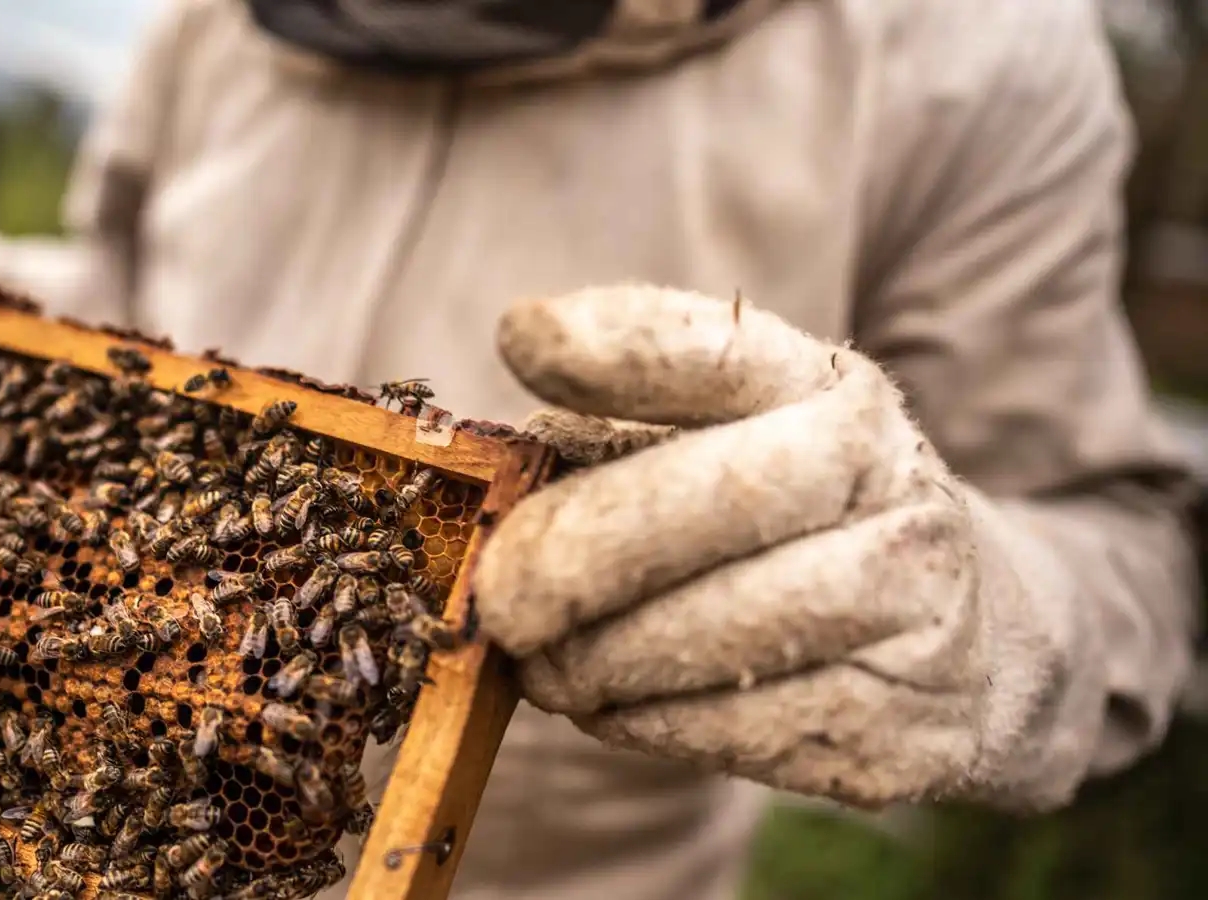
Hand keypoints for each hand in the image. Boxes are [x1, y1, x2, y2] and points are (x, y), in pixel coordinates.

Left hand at [473, 285, 1053, 807]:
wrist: (976, 641)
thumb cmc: (792, 529)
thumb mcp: (732, 452)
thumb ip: (617, 441)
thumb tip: (494, 473)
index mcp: (830, 391)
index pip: (727, 350)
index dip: (622, 345)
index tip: (522, 338)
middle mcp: (890, 479)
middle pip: (725, 500)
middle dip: (583, 554)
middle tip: (496, 601)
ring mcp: (916, 604)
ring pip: (730, 632)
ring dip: (602, 658)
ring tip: (540, 666)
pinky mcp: (906, 725)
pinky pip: (744, 732)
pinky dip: (649, 722)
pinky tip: (610, 707)